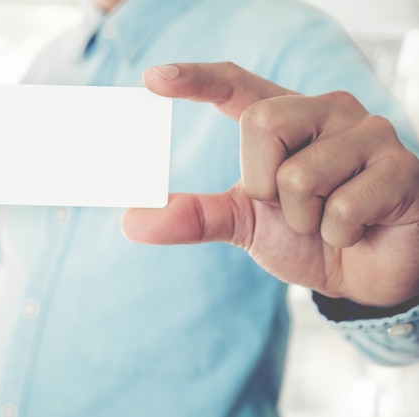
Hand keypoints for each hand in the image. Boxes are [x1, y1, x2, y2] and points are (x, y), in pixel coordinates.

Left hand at [121, 62, 418, 306]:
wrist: (364, 274)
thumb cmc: (307, 237)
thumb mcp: (244, 222)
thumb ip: (195, 216)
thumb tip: (132, 222)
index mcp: (287, 119)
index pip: (237, 86)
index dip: (197, 79)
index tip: (153, 79)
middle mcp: (327, 113)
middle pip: (262, 123)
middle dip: (263, 183)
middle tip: (289, 205)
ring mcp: (368, 135)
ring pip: (300, 173)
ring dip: (303, 217)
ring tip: (326, 221)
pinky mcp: (401, 168)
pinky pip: (341, 207)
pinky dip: (338, 235)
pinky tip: (357, 230)